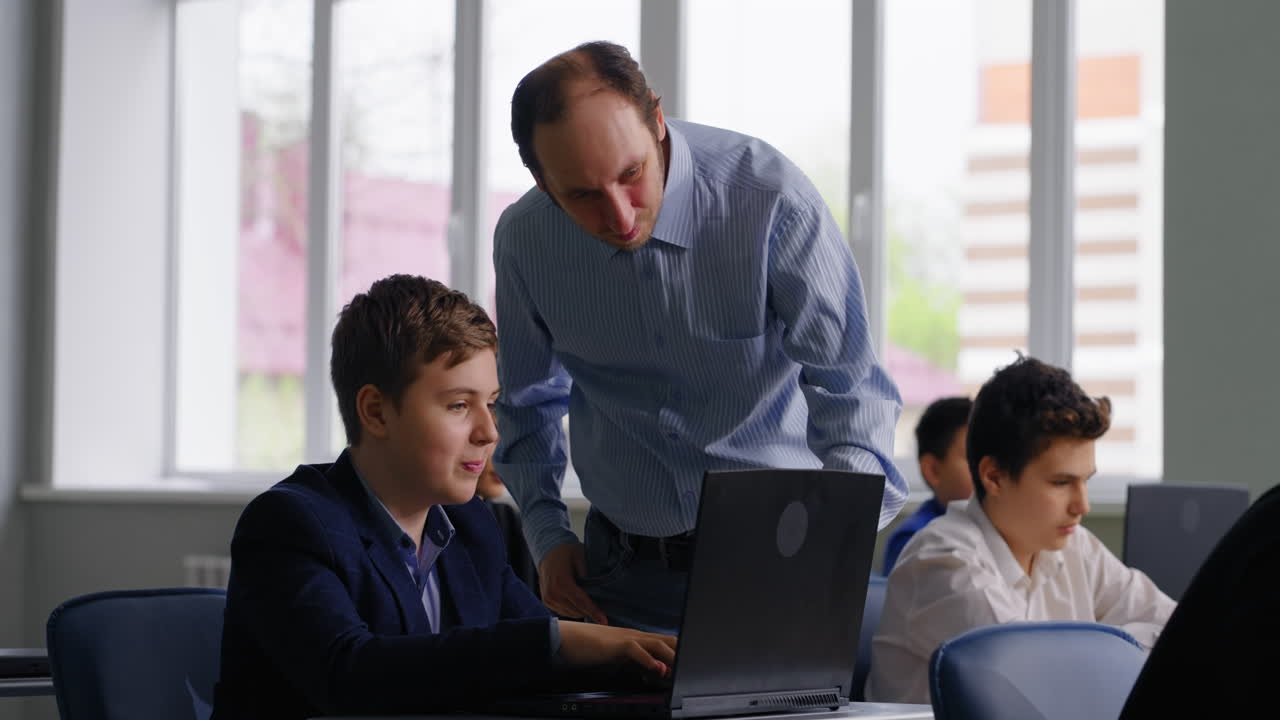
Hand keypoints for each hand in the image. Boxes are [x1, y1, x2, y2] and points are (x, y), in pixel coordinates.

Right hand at [539, 543, 607, 623]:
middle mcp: (552, 593)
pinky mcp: (546, 602)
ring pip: (570, 613)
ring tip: (591, 604)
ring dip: (582, 611)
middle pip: (577, 610)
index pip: (581, 602)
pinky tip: (579, 602)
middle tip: (602, 609)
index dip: (594, 612)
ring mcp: (548, 599)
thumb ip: (588, 572)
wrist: (548, 552)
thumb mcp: (581, 556)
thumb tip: (596, 589)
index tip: (604, 621)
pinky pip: (564, 611)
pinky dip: (573, 609)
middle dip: (590, 612)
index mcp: (562, 582)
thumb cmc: (567, 552)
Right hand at [559, 621, 677, 676]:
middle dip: (681, 653)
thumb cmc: (587, 648)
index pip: (665, 643)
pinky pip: (637, 650)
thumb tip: (651, 674)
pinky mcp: (617, 645)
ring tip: (682, 669)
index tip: (688, 667)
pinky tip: (658, 669)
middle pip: (667, 640)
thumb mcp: (617, 659)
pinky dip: (649, 660)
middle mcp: (635, 636)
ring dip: (671, 657)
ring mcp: (627, 639)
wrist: (565, 639)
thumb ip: (634, 664)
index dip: (678, 653)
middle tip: (692, 668)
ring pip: (657, 644)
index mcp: (636, 639)